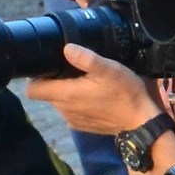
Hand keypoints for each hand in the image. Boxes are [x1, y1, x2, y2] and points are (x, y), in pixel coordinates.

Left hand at [27, 44, 159, 135]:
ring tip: (85, 84)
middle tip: (73, 72)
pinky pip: (71, 112)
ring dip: (66, 93)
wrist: (141, 122)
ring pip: (59, 103)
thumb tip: (66, 47)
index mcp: (66, 95)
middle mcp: (64, 110)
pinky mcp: (82, 126)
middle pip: (46, 94)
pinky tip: (93, 98)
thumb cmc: (125, 93)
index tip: (49, 67)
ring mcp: (73, 120)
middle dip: (54, 82)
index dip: (36, 77)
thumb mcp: (108, 69)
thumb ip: (86, 58)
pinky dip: (76, 104)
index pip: (32, 90)